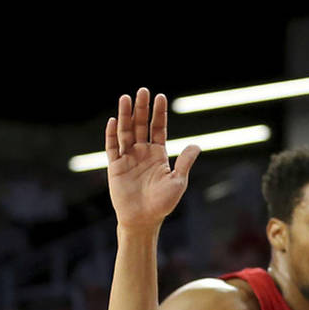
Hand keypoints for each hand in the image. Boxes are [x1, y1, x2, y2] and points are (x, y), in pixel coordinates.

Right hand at [107, 88, 199, 229]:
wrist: (143, 219)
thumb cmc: (163, 203)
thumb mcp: (178, 181)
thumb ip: (184, 162)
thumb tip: (196, 145)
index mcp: (158, 155)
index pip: (158, 128)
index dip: (159, 113)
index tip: (160, 96)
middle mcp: (142, 152)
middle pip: (141, 125)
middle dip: (142, 108)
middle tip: (143, 90)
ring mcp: (128, 158)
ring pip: (125, 132)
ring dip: (125, 115)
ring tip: (126, 98)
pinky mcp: (115, 166)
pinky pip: (112, 147)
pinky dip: (112, 134)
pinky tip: (113, 120)